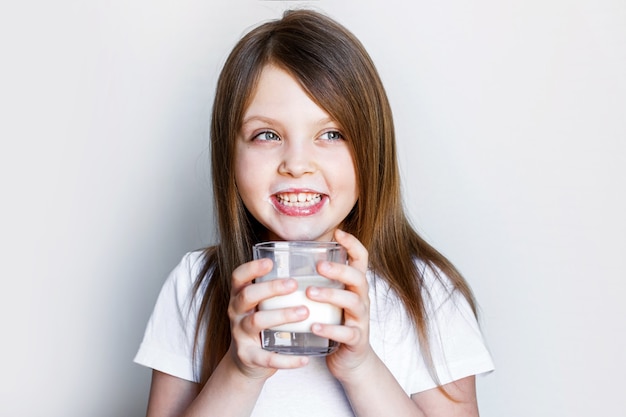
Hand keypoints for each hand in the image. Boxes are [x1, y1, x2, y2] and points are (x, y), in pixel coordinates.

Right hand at [227, 258, 309, 379]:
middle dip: (271, 288)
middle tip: (294, 284)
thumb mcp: (262, 305)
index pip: (238, 277)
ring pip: (256, 322)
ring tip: (305, 312)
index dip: (251, 268)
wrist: (246, 362)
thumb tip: (313, 265)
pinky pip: (266, 358)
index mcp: (239, 296)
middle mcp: (236, 313)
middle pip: (248, 296)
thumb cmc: (262, 325)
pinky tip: (304, 359)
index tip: (270, 262)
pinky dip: (286, 360)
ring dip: (281, 315)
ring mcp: (240, 335)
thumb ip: (277, 290)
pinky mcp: (248, 356)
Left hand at [305, 229, 373, 379]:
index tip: (338, 232)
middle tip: (319, 266)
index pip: (361, 259)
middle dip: (339, 269)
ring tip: (310, 293)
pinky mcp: (356, 339)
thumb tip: (288, 259)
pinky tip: (314, 326)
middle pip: (358, 277)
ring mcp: (360, 319)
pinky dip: (330, 329)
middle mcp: (361, 299)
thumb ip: (319, 280)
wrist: (352, 360)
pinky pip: (346, 333)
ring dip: (331, 295)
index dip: (353, 244)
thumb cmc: (336, 323)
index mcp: (354, 286)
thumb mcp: (331, 299)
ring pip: (353, 302)